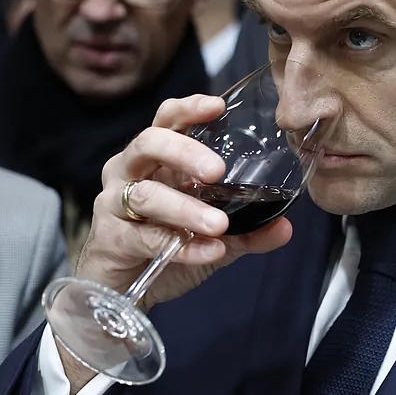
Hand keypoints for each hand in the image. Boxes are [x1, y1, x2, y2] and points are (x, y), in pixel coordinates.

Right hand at [75, 94, 293, 311]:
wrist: (124, 290)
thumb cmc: (165, 245)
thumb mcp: (215, 236)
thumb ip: (249, 230)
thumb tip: (286, 227)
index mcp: (156, 159)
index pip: (167, 120)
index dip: (189, 108)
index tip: (218, 106)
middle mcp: (129, 171)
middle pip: (149, 143)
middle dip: (185, 151)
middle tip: (217, 171)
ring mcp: (114, 203)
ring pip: (146, 195)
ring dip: (186, 209)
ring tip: (220, 225)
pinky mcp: (110, 238)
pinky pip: (146, 238)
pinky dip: (182, 247)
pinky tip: (210, 252)